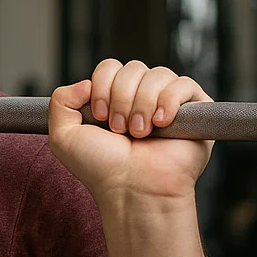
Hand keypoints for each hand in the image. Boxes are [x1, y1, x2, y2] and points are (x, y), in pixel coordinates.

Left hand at [47, 60, 213, 204]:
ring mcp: (169, 103)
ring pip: (157, 74)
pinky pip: (184, 84)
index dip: (102, 87)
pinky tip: (161, 124)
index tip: (100, 117)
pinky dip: (168, 101)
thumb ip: (61, 101)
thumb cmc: (102, 168)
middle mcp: (142, 98)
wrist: (132, 189)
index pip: (110, 67)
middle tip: (120, 130)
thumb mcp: (63, 136)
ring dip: (142, 105)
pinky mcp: (195, 110)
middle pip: (133, 68)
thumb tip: (86, 81)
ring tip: (140, 133)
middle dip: (121, 99)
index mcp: (115, 99)